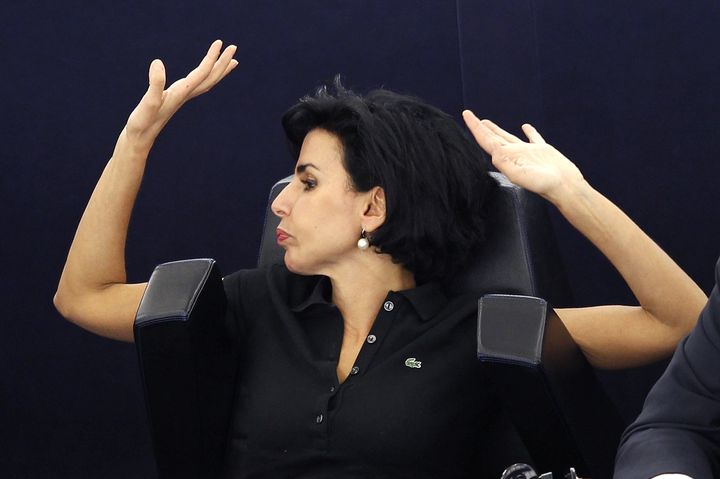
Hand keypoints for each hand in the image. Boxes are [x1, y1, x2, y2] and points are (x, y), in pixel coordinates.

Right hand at [124, 39, 237, 148]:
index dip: (212, 58)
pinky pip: (197, 85)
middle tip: (234, 47)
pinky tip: (203, 73)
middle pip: (210, 78)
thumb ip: (155, 83)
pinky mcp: (176, 99)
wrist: (140, 138)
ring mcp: (182, 97)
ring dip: (218, 70)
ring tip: (230, 60)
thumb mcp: (148, 102)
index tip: (220, 43)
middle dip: (223, 63)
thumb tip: (157, 62)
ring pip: (206, 82)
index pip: (202, 73)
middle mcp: (185, 94)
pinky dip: (205, 76)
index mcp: (181, 93)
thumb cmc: (143, 122)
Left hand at [462, 110, 583, 203]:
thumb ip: (505, 163)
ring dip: (496, 130)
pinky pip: (533, 137)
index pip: (486, 140)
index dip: (475, 128)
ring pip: (508, 136)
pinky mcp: (542, 150)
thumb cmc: (542, 184)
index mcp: (506, 158)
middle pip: (493, 137)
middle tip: (469, 116)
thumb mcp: (519, 175)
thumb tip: (493, 153)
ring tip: (486, 122)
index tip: (466, 114)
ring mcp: (527, 152)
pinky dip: (529, 131)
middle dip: (480, 128)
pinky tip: (525, 126)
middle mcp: (513, 154)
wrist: (564, 187)